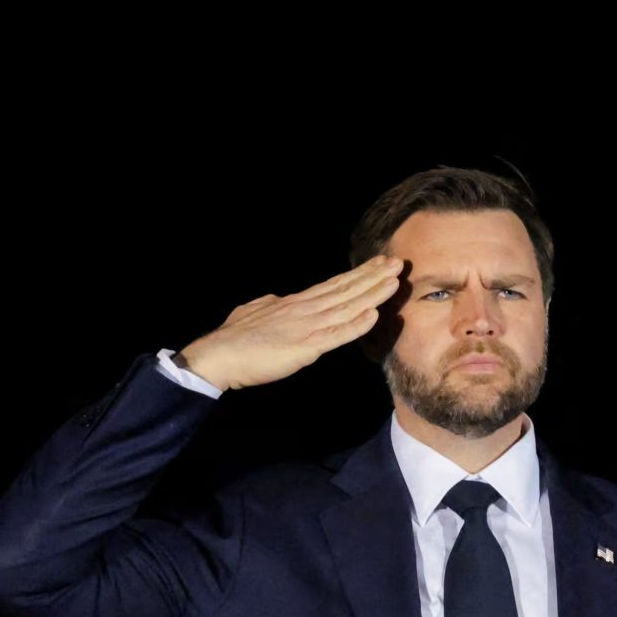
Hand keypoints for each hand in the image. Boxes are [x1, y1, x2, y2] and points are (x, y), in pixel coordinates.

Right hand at [175, 256, 403, 390]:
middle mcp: (306, 309)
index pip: (334, 285)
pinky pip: (336, 335)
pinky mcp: (306, 346)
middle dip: (373, 276)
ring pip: (346, 307)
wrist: (219, 355)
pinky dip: (356, 326)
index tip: (378, 263)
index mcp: (296, 302)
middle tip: (397, 262)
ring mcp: (307, 326)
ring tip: (394, 280)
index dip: (359, 274)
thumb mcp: (258, 311)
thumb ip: (274, 306)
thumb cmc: (237, 337)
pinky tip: (374, 315)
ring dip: (372, 294)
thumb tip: (282, 300)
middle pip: (345, 290)